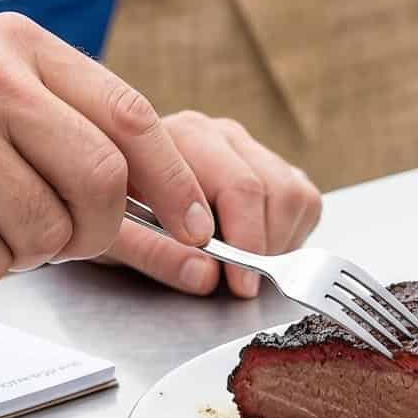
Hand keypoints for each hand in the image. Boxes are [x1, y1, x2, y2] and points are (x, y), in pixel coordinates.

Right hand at [0, 13, 213, 285]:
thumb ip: (71, 129)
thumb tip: (176, 200)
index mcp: (18, 46)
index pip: (131, 115)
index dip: (175, 180)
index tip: (198, 224)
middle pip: (101, 179)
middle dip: (96, 229)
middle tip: (65, 238)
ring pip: (49, 228)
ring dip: (25, 249)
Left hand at [100, 112, 322, 297]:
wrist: (117, 196)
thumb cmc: (115, 215)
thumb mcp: (113, 240)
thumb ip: (155, 256)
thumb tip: (206, 274)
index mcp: (179, 138)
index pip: (236, 186)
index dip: (244, 240)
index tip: (238, 282)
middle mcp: (218, 134)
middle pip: (269, 190)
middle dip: (260, 247)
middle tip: (241, 284)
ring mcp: (248, 147)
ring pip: (293, 195)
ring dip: (277, 241)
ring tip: (243, 266)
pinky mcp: (273, 166)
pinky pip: (305, 200)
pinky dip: (291, 234)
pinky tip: (256, 247)